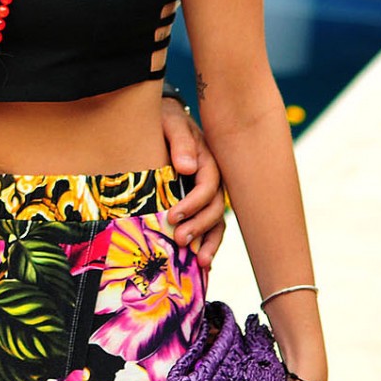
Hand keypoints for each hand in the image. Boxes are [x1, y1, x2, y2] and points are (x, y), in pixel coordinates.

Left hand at [161, 96, 226, 265]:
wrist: (163, 117)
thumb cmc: (166, 119)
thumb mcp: (171, 122)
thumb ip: (180, 141)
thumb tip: (186, 167)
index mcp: (208, 159)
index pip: (207, 187)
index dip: (193, 204)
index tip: (172, 216)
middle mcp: (213, 178)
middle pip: (214, 208)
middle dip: (199, 227)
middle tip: (179, 240)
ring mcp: (210, 191)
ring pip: (217, 221)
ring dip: (208, 241)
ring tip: (199, 262)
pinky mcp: (202, 201)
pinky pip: (211, 224)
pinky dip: (209, 243)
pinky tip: (203, 262)